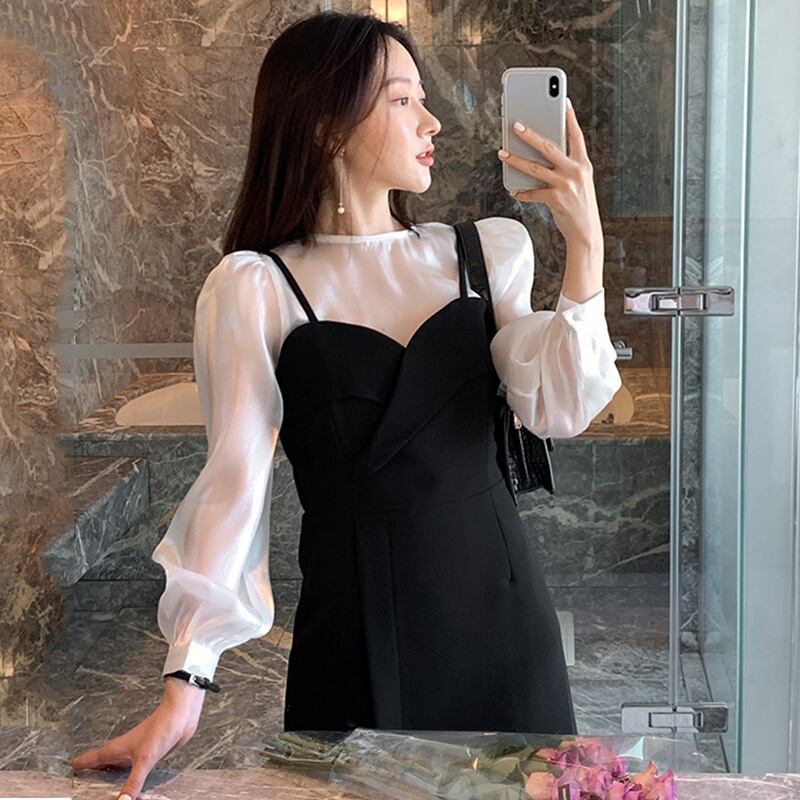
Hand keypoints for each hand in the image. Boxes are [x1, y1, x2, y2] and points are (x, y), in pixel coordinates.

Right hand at [72, 678, 205, 799]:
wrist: (180, 715)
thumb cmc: (161, 727)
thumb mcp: (145, 759)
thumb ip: (133, 782)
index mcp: (115, 749)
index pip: (89, 759)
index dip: (77, 767)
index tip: (66, 773)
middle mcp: (122, 751)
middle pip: (100, 765)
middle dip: (90, 775)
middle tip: (79, 786)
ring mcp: (134, 753)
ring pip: (115, 767)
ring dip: (107, 776)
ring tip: (99, 788)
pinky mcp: (148, 755)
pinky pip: (130, 770)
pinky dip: (125, 778)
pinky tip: (128, 784)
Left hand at [498, 99, 602, 249]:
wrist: (586, 232)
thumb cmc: (580, 206)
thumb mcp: (579, 182)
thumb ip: (566, 167)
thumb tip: (542, 156)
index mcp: (583, 164)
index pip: (576, 136)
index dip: (570, 118)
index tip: (563, 102)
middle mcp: (576, 171)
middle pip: (549, 147)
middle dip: (530, 134)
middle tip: (515, 124)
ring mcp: (565, 184)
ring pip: (535, 167)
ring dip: (516, 159)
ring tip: (502, 153)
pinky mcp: (555, 198)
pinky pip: (533, 192)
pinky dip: (522, 191)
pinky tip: (515, 190)